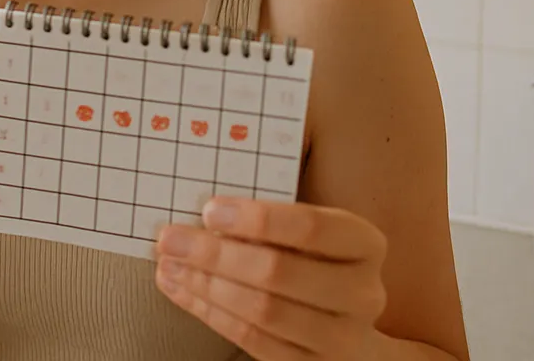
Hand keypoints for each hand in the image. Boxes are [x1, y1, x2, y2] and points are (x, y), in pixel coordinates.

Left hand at [155, 198, 388, 359]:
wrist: (352, 326)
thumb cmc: (321, 260)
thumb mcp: (317, 227)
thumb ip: (277, 207)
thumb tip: (212, 190)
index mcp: (365, 245)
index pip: (313, 227)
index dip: (259, 219)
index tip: (210, 209)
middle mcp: (362, 294)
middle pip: (280, 274)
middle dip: (216, 255)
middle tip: (171, 238)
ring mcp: (341, 339)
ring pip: (262, 313)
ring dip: (206, 286)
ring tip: (169, 264)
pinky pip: (253, 342)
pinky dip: (211, 314)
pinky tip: (182, 290)